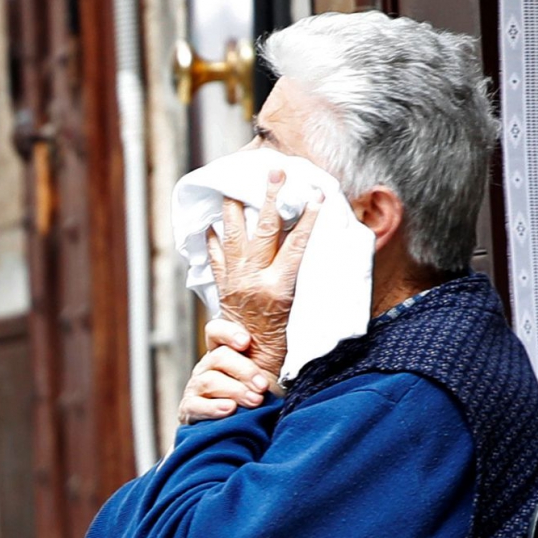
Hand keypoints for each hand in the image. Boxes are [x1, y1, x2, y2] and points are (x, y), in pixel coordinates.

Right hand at [178, 314, 273, 423]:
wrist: (244, 427)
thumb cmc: (257, 396)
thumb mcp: (266, 372)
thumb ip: (268, 352)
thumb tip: (283, 314)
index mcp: (223, 351)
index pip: (216, 330)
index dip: (229, 333)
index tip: (246, 342)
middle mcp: (206, 366)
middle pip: (220, 357)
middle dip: (245, 371)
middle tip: (263, 386)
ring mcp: (196, 387)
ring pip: (210, 381)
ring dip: (236, 391)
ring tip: (255, 401)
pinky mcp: (190, 409)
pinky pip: (196, 406)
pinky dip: (213, 408)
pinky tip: (230, 410)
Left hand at [205, 171, 320, 377]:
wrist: (256, 365)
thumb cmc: (287, 340)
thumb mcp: (304, 307)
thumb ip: (309, 275)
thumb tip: (326, 247)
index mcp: (280, 287)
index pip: (298, 244)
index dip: (309, 218)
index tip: (317, 195)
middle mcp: (254, 281)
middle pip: (263, 231)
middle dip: (270, 198)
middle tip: (273, 172)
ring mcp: (235, 283)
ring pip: (233, 237)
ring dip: (234, 209)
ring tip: (233, 186)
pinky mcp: (224, 288)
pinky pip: (216, 258)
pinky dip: (214, 240)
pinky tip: (211, 223)